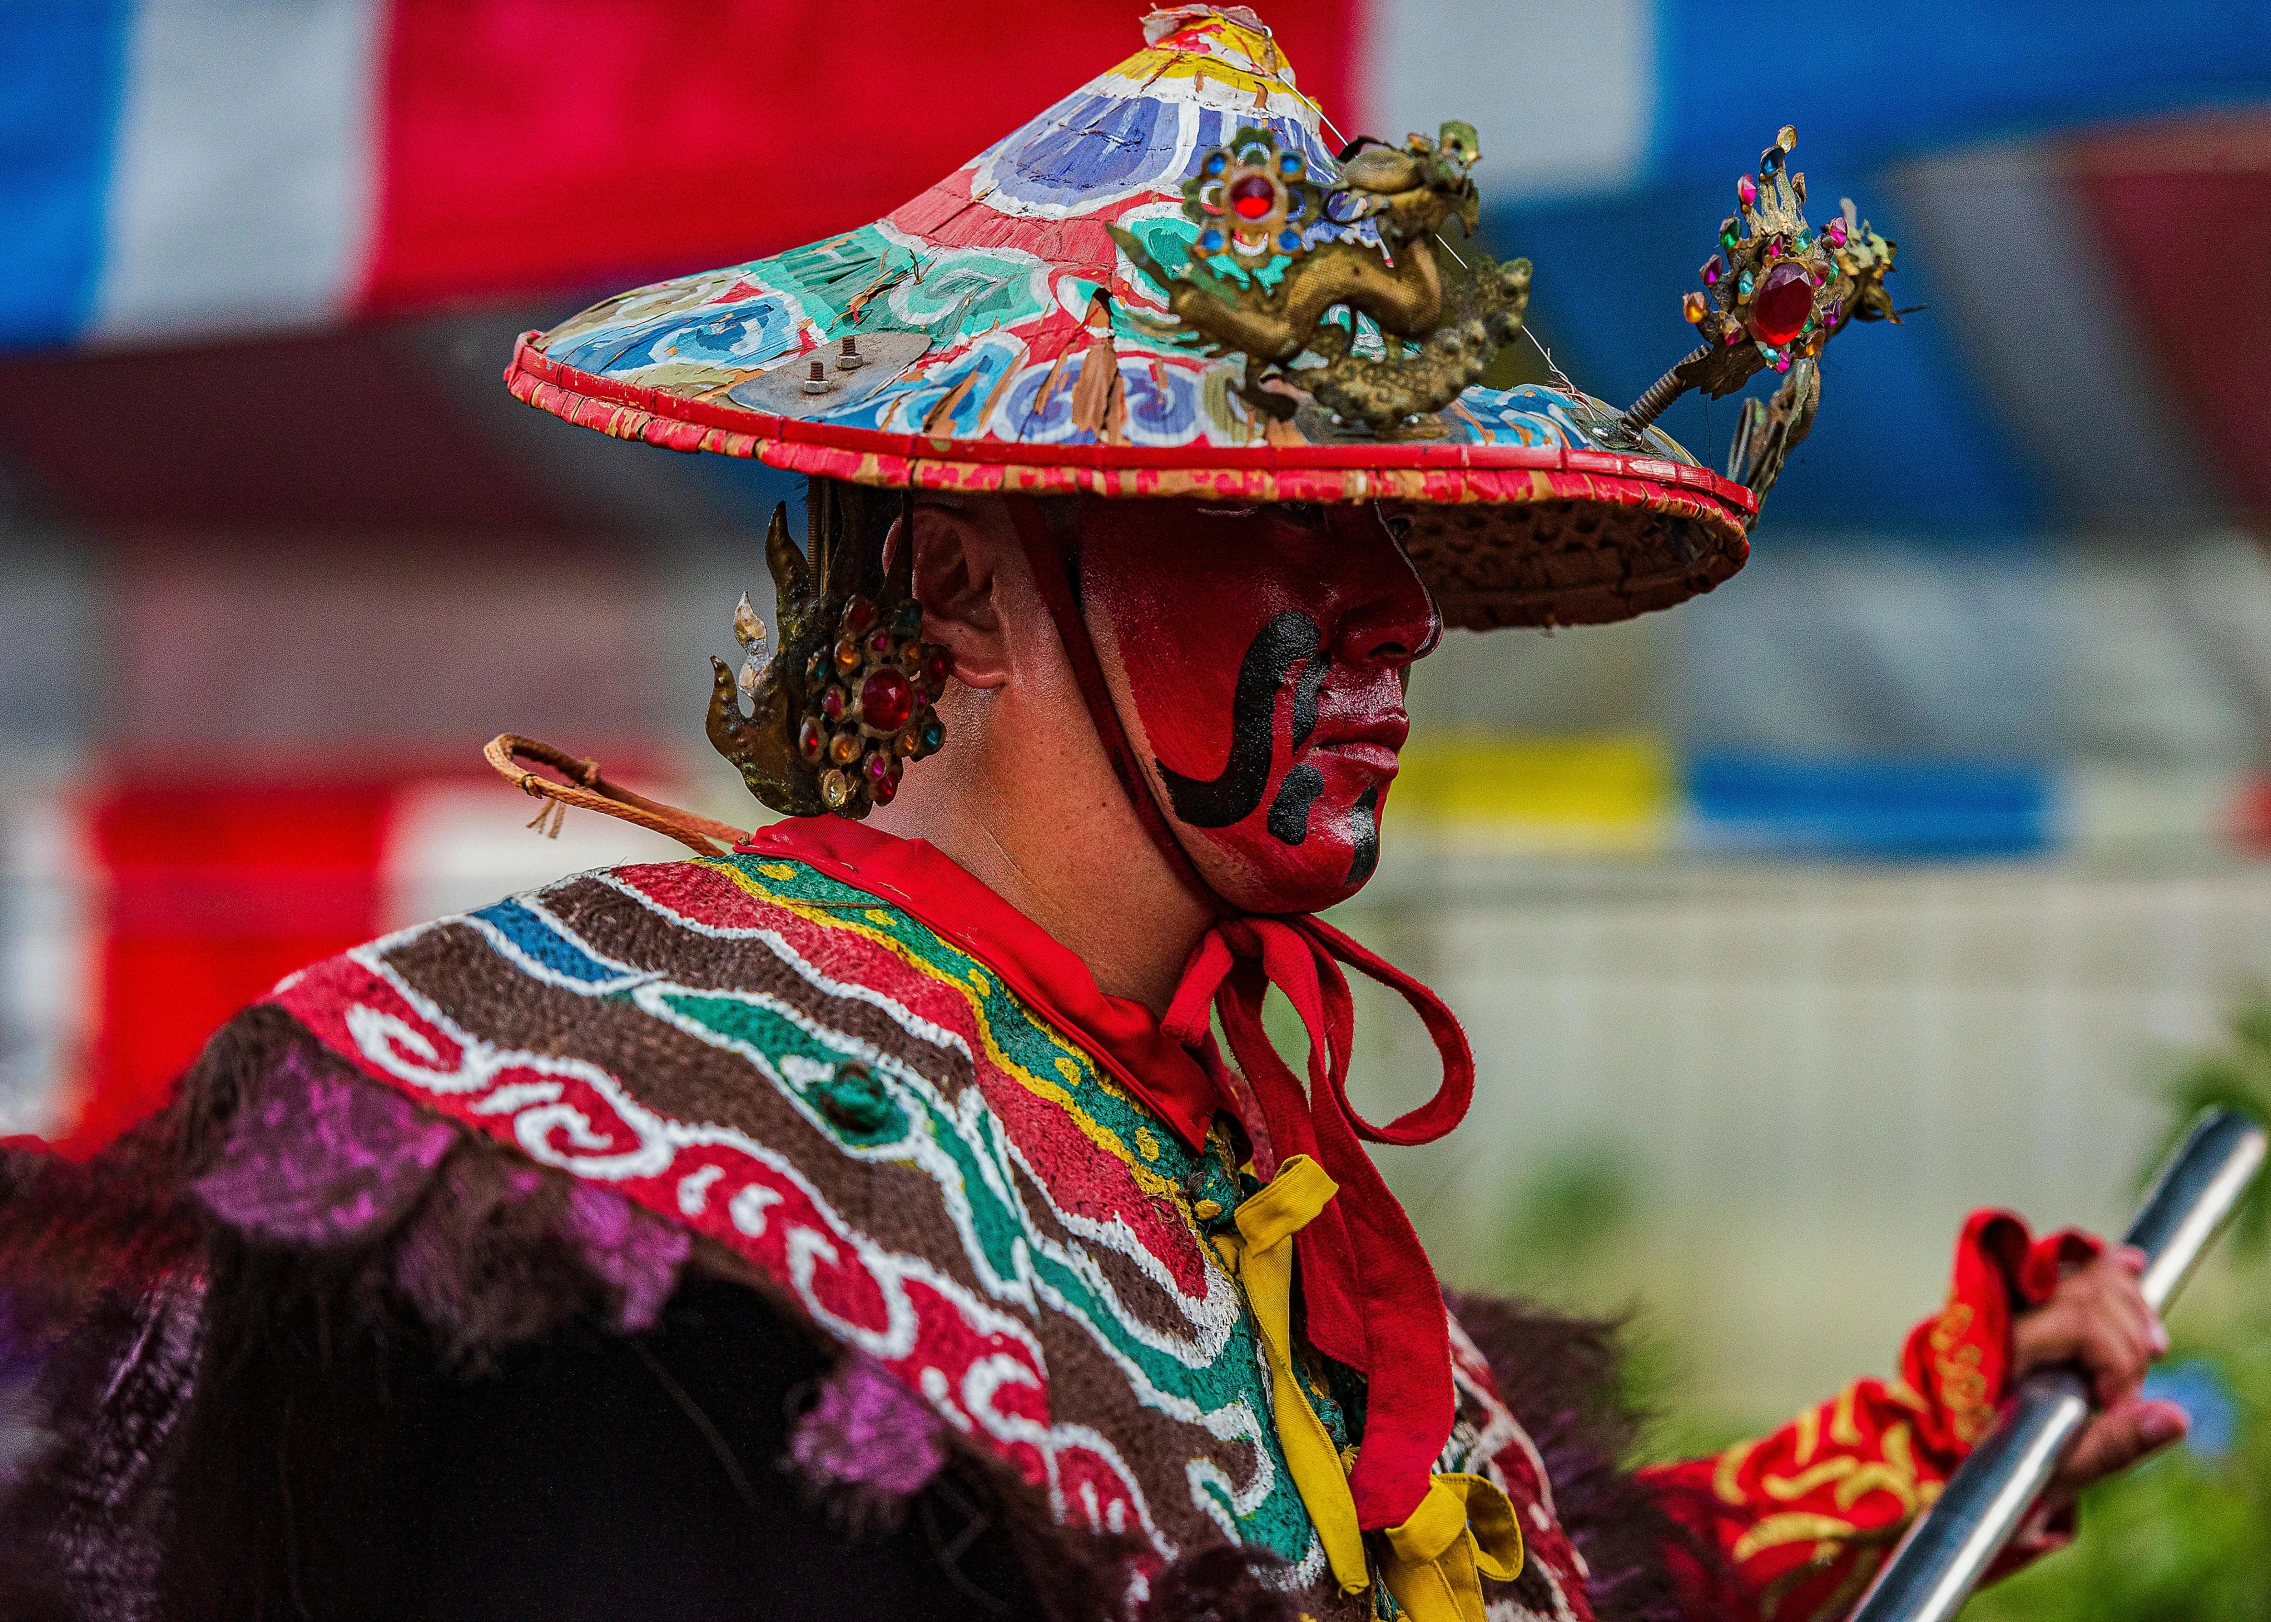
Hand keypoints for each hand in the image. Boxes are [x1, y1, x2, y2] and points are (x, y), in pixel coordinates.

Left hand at [2010, 1244, 2187, 1504]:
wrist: (1960, 1465)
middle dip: (2128, 1341)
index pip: (2082, 1324)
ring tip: (2147, 1351)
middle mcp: (2001, 1314)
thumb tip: (2177, 1417)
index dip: (2117, 1362)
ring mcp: (2009, 1301)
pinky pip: (2066, 1267)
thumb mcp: (2057, 1469)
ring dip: (2129, 1307)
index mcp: (2002, 1350)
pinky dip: (2105, 1273)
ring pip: (2083, 1273)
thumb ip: (2115, 1443)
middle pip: (2091, 1292)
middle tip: (2125, 1391)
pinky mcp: (2021, 1301)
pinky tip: (2134, 1267)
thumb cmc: (2002, 1472)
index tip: (2114, 1404)